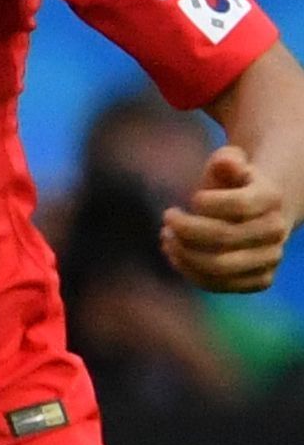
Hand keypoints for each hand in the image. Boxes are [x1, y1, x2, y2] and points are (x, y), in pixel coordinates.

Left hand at [164, 136, 292, 293]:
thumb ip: (226, 160)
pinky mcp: (260, 279)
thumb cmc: (231, 184)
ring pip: (220, 266)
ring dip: (184, 254)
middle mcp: (277, 230)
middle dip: (186, 230)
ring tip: (166, 237)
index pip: (238, 205)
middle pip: (224, 237)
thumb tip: (226, 162)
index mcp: (271, 197)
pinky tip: (175, 254)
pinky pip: (221, 284)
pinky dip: (190, 272)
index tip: (191, 198)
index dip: (206, 203)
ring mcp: (271, 257)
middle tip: (167, 220)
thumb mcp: (228, 164)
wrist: (254, 212)